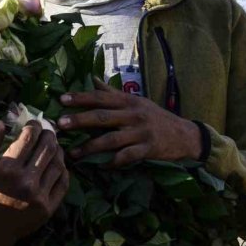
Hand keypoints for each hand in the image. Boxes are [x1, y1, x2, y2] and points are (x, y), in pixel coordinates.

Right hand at [0, 120, 68, 245]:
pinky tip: (58, 164)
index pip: (29, 138)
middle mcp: (27, 181)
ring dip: (58, 149)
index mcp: (8, 169)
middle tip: (46, 130)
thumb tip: (2, 122)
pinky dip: (63, 169)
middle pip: (47, 147)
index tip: (33, 123)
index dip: (34, 126)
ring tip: (53, 145)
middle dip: (48, 134)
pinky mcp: (49, 208)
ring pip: (58, 163)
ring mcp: (40, 196)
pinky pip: (63, 183)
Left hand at [57, 79, 202, 167]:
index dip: (80, 98)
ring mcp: (141, 132)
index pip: (100, 97)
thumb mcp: (136, 101)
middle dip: (80, 120)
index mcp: (128, 101)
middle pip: (102, 116)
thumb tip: (91, 79)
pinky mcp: (148, 149)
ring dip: (90, 147)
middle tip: (60, 124)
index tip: (61, 99)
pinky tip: (101, 167)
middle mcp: (133, 114)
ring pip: (111, 139)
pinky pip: (127, 157)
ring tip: (73, 153)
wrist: (185, 134)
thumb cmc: (155, 117)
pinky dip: (113, 162)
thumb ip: (112, 93)